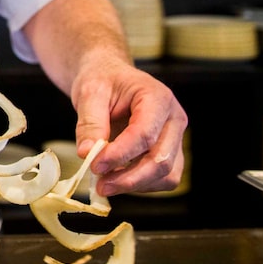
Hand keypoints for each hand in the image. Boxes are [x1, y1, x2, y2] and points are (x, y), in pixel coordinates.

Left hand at [71, 59, 187, 196]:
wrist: (110, 78)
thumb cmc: (103, 80)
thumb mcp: (89, 93)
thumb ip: (90, 123)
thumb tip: (87, 154)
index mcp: (158, 98)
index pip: (144, 134)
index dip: (120, 154)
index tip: (94, 165)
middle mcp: (174, 119)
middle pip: (161, 160)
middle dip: (129, 178)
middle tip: (100, 185)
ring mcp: (175, 138)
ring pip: (166, 176)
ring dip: (135, 185)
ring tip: (105, 183)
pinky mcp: (169, 153)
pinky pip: (161, 179)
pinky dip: (139, 185)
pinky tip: (116, 178)